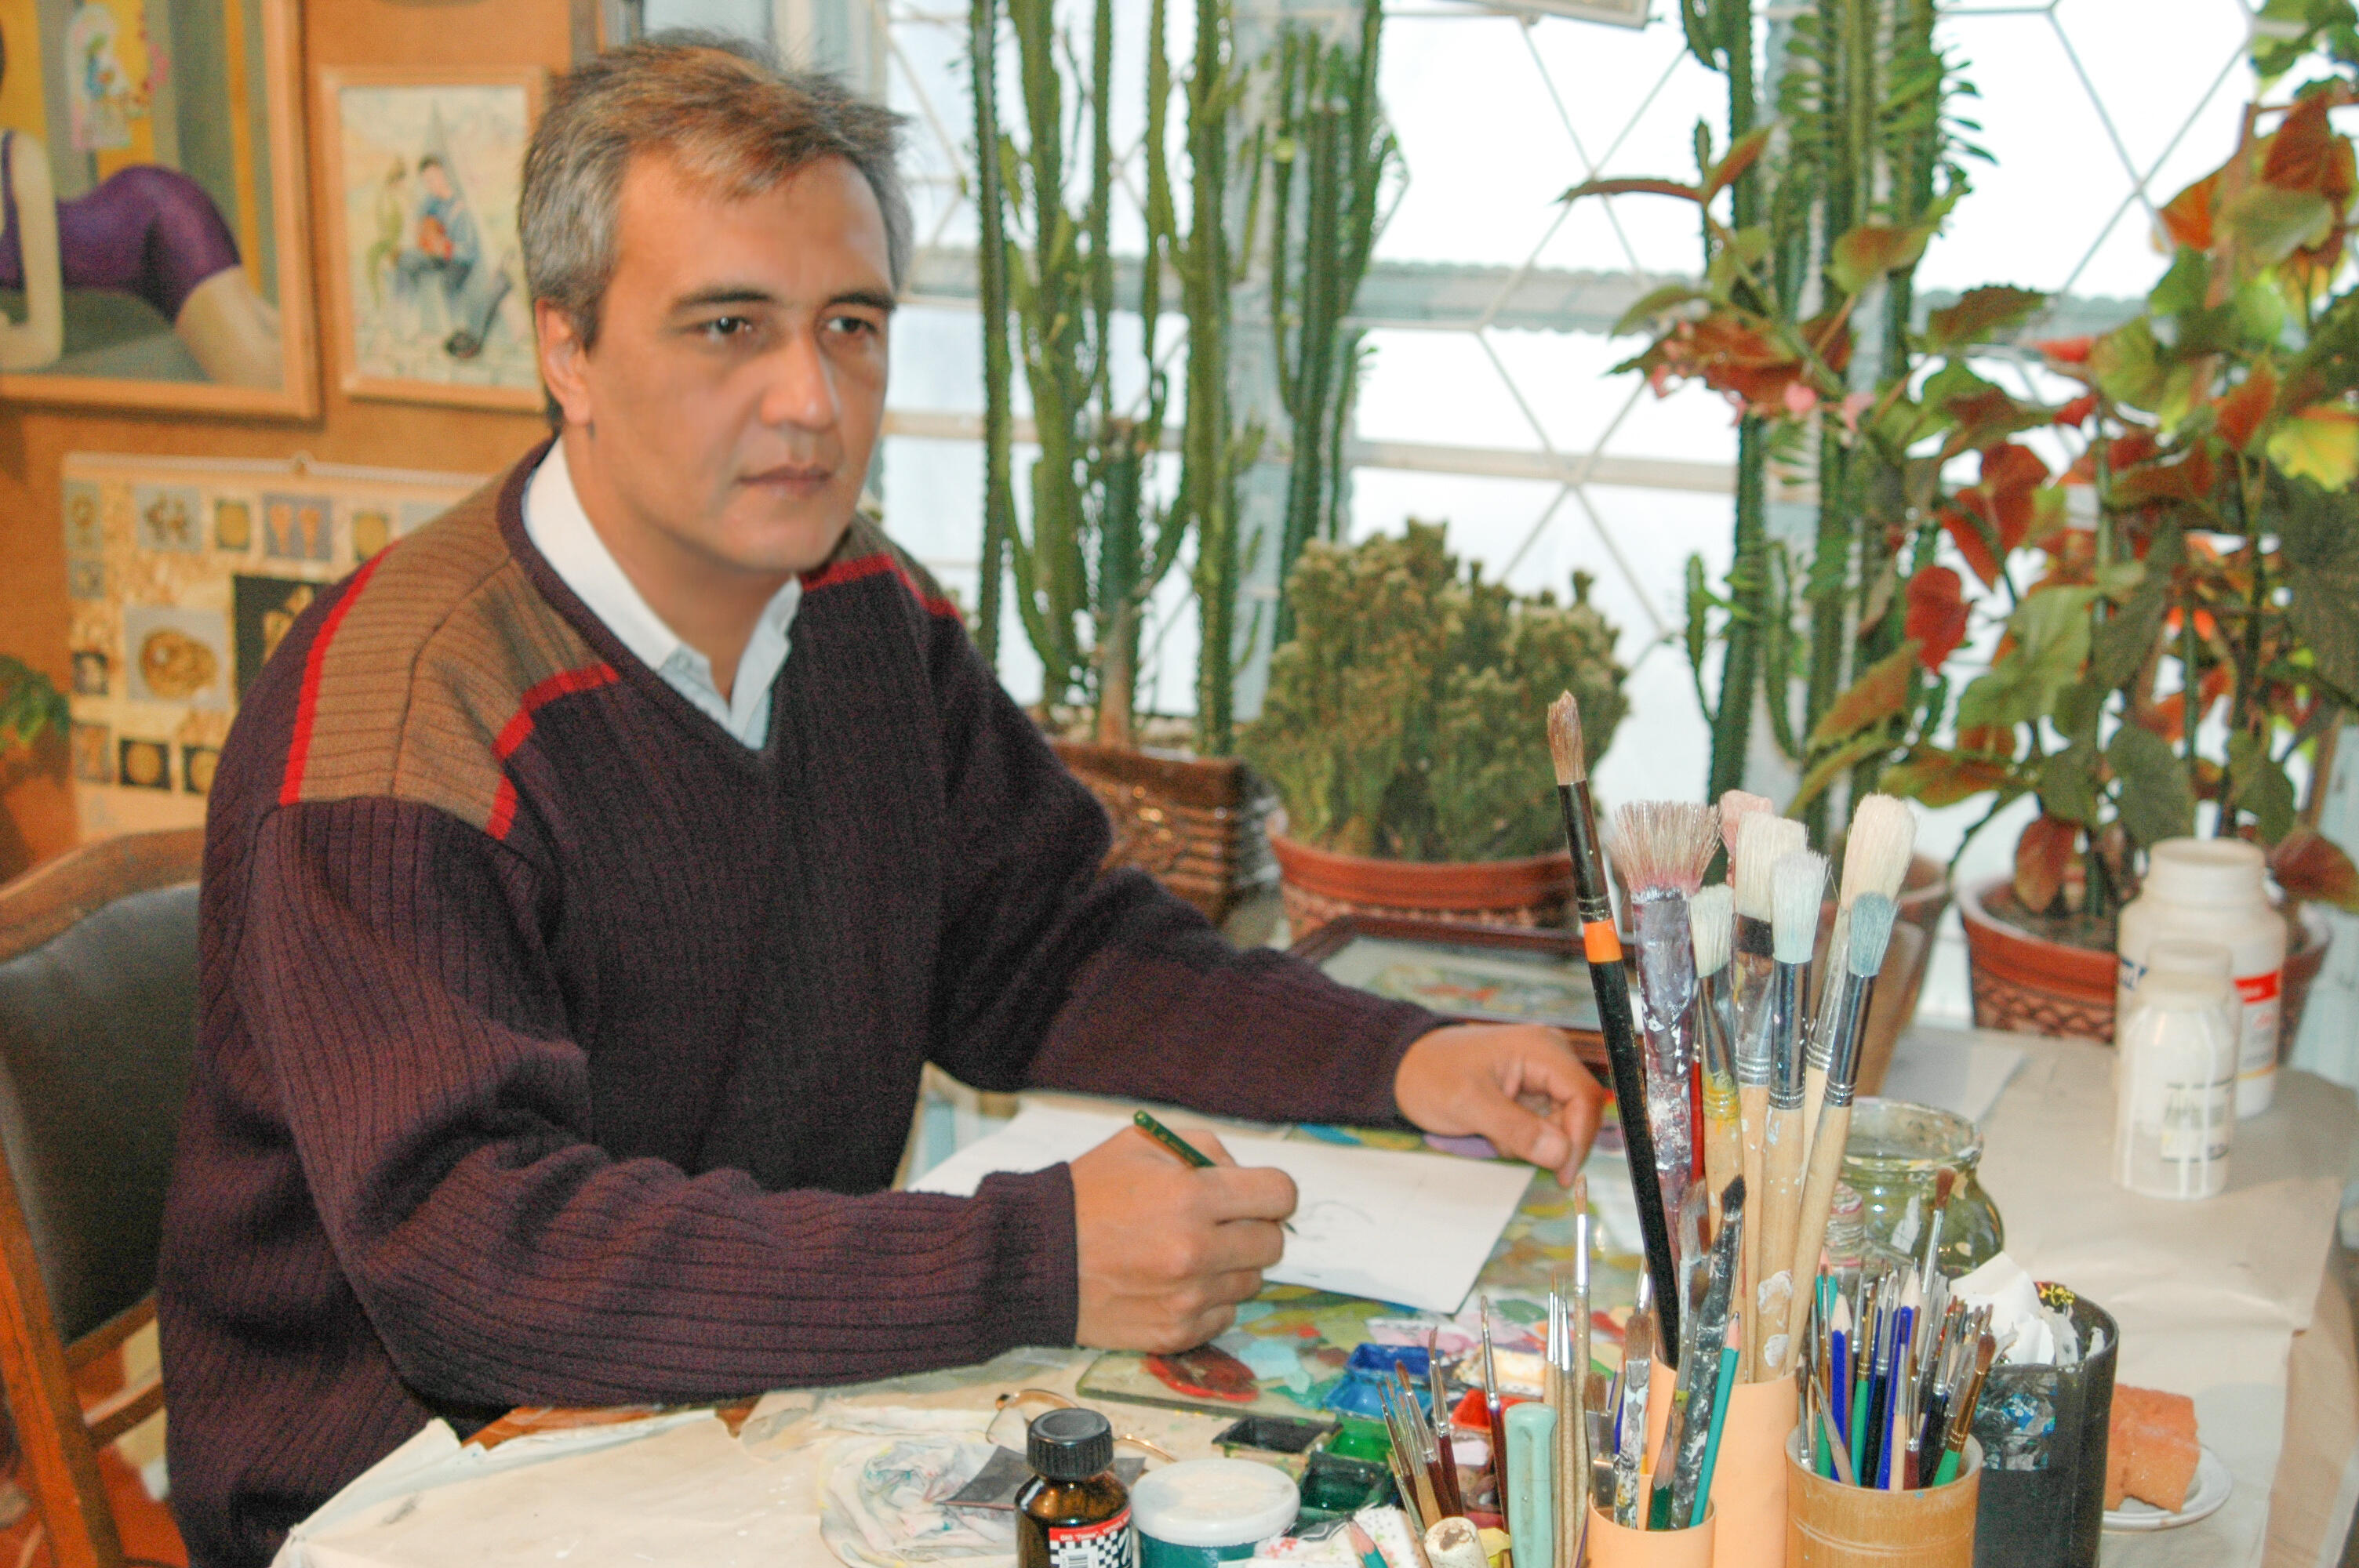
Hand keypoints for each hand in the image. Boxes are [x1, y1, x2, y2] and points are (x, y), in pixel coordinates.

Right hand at [1070, 1124, 1296, 1352]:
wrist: (1035, 1259)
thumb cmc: (1088, 1195)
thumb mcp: (1141, 1143)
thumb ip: (1204, 1150)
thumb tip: (1244, 1177)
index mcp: (1192, 1197)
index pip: (1280, 1195)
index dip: (1273, 1193)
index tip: (1258, 1197)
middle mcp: (1196, 1251)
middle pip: (1274, 1243)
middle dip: (1254, 1228)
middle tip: (1222, 1225)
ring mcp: (1187, 1298)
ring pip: (1251, 1282)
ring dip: (1230, 1266)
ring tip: (1188, 1254)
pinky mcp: (1176, 1332)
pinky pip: (1225, 1316)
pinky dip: (1209, 1300)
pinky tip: (1174, 1283)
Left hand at [1393, 1023, 1608, 1184]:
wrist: (1407, 1068)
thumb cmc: (1432, 1075)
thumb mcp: (1469, 1104)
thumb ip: (1516, 1128)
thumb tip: (1561, 1154)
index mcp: (1541, 1049)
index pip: (1583, 1096)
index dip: (1579, 1138)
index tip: (1562, 1174)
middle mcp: (1550, 1057)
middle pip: (1577, 1112)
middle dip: (1549, 1141)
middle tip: (1507, 1147)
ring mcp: (1542, 1075)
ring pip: (1561, 1124)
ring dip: (1532, 1141)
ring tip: (1492, 1133)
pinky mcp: (1532, 1091)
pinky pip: (1544, 1126)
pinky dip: (1523, 1138)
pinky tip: (1494, 1131)